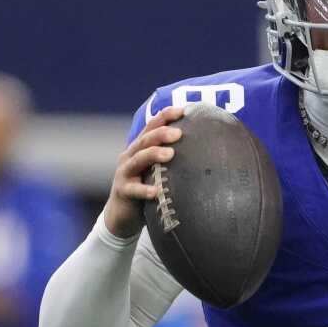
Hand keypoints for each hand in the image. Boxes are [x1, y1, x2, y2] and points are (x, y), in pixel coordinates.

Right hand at [104, 105, 184, 238]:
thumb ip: (172, 160)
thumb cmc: (146, 190)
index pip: (151, 127)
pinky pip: (134, 189)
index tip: (182, 110)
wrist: (122, 215)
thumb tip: (205, 151)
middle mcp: (130, 156)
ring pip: (138, 159)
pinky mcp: (123, 191)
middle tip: (179, 133)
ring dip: (154, 154)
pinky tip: (157, 192)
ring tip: (170, 154)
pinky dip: (145, 190)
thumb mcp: (158, 172)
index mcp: (140, 148)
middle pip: (145, 140)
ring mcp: (124, 173)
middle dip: (161, 134)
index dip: (164, 116)